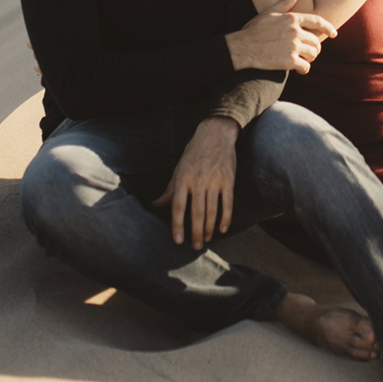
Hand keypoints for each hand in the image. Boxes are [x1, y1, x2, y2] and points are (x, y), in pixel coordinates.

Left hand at [151, 116, 240, 247]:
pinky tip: (222, 229)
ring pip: (212, 210)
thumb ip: (169, 190)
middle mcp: (198, 181)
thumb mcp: (178, 170)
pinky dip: (225, 217)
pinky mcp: (228, 180)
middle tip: (195, 247)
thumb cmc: (193, 153)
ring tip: (206, 240)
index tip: (178, 241)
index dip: (177, 225)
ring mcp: (214, 180)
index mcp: (183, 179)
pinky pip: (227, 203)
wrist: (215, 134)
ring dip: (209, 228)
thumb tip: (154, 205)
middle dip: (195, 232)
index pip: (178, 207)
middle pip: (196, 213)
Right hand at [225, 0, 335, 72]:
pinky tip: (299, 70)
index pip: (318, 21)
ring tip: (304, 61)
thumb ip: (286, 2)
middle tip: (309, 53)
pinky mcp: (290, 61)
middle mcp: (295, 31)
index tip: (334, 33)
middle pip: (316, 41)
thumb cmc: (254, 30)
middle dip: (315, 48)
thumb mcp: (270, 12)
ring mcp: (293, 46)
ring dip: (310, 59)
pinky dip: (304, 69)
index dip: (328, 28)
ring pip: (313, 54)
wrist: (243, 47)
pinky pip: (305, 67)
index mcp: (292, 18)